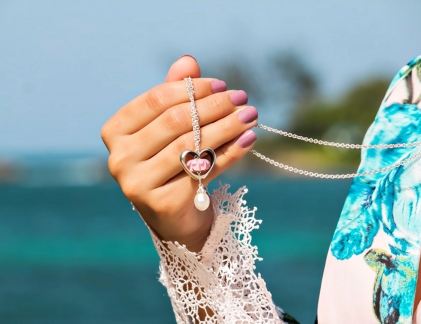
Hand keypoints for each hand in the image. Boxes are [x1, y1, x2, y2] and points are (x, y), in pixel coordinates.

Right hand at [101, 56, 257, 251]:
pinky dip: (231, 152)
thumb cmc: (168, 162)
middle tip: (242, 99)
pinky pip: (205, 170)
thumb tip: (188, 60)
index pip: (156, 99)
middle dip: (214, 106)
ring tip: (250, 115)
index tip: (222, 85)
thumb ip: (174, 95)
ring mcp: (138, 183)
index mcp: (115, 131)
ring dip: (227, 127)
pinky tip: (249, 139)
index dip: (192, 89)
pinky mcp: (163, 203)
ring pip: (191, 145)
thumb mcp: (167, 127)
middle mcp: (120, 158)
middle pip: (175, 121)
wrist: (173, 214)